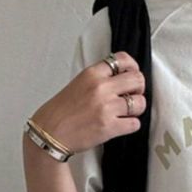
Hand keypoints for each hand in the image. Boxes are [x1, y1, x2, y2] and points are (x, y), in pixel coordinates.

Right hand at [28, 50, 146, 155]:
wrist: (51, 131)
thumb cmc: (63, 110)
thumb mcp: (79, 83)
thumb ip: (100, 78)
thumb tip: (121, 78)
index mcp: (93, 73)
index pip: (123, 59)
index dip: (133, 67)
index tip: (132, 75)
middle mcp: (101, 88)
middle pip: (137, 80)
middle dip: (139, 88)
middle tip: (133, 95)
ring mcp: (107, 108)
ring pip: (140, 103)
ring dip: (137, 109)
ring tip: (127, 112)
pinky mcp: (109, 127)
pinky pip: (135, 124)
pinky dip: (131, 125)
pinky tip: (122, 125)